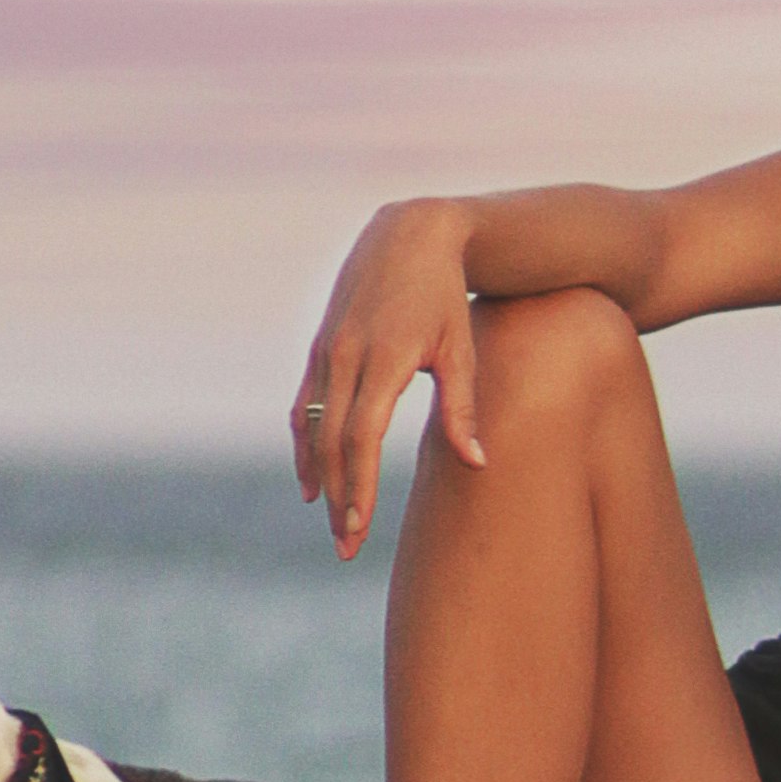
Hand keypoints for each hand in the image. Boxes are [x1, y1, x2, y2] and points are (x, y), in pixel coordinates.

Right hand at [290, 201, 487, 559]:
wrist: (409, 234)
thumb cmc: (445, 296)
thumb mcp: (461, 348)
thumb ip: (463, 407)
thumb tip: (476, 464)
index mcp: (384, 358)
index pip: (362, 437)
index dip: (359, 486)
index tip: (360, 529)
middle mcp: (346, 355)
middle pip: (332, 443)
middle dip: (340, 499)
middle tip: (348, 547)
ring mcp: (326, 351)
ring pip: (312, 429)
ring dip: (319, 479)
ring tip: (333, 523)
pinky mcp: (319, 347)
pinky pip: (304, 406)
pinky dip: (305, 445)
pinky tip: (313, 480)